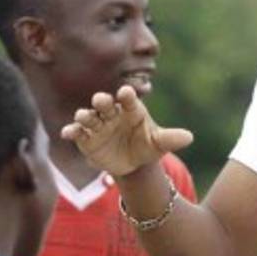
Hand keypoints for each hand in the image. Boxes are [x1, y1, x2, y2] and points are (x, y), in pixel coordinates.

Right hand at [60, 85, 192, 177]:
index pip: (129, 100)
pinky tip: (67, 133)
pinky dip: (71, 131)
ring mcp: (98, 125)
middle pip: (106, 104)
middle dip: (102, 101)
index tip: (126, 93)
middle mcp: (112, 113)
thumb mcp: (159, 144)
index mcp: (131, 110)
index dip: (127, 96)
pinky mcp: (86, 138)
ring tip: (83, 116)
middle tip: (101, 100)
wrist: (131, 162)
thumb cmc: (146, 145)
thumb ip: (171, 139)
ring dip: (85, 115)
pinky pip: (77, 132)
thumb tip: (190, 138)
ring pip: (89, 116)